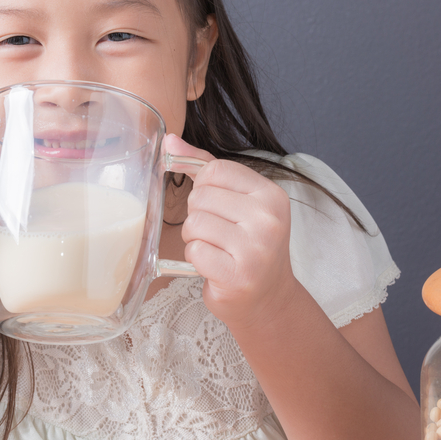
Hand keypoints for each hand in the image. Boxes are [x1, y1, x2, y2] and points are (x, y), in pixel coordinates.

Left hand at [165, 134, 297, 329]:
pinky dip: (196, 260)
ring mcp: (255, 248)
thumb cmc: (248, 246)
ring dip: (195, 239)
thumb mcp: (237, 202)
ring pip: (194, 224)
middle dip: (198, 216)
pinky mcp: (238, 275)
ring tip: (216, 250)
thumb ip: (203, 167)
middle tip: (218, 234)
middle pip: (201, 197)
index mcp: (271, 195)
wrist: (268, 299)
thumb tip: (169, 141)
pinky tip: (215, 266)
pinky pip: (194, 251)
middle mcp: (268, 219)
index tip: (218, 207)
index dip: (205, 188)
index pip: (215, 169)